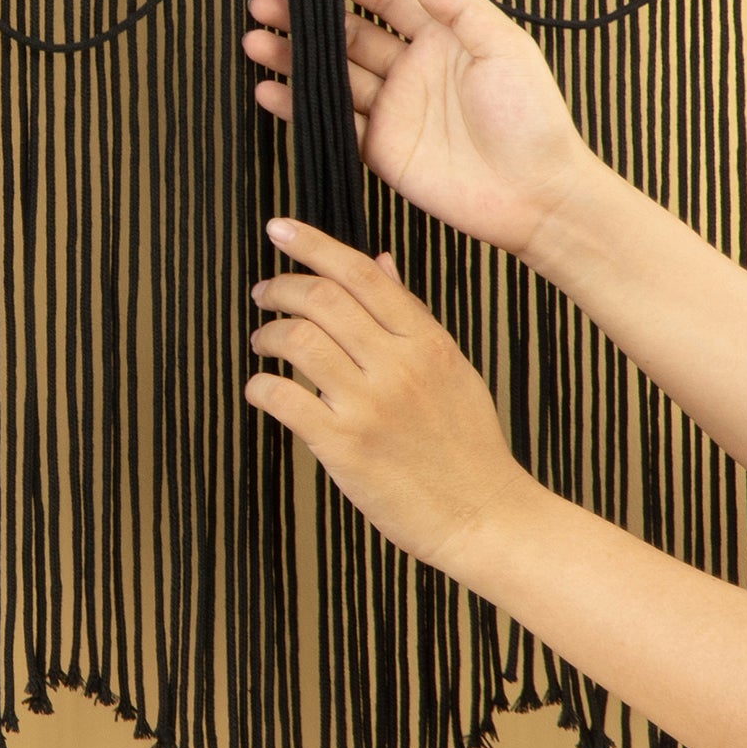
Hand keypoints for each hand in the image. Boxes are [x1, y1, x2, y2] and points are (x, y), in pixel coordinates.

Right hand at [243, 0, 598, 258]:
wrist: (537, 193)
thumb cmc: (533, 120)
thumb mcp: (506, 48)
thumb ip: (459, 6)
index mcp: (443, 39)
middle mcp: (412, 70)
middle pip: (347, 35)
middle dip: (304, 18)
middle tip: (265, 5)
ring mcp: (394, 110)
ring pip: (331, 76)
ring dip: (292, 59)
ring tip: (255, 43)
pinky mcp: (381, 149)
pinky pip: (333, 123)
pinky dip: (298, 107)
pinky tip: (270, 92)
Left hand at [246, 219, 536, 575]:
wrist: (486, 518)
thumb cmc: (467, 446)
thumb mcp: (451, 370)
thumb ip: (410, 316)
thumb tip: (379, 261)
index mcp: (429, 343)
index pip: (362, 274)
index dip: (313, 244)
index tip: (278, 229)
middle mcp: (400, 366)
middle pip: (323, 298)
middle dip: (280, 288)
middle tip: (262, 294)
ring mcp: (371, 406)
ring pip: (298, 340)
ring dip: (267, 334)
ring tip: (262, 343)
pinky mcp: (345, 446)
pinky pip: (282, 397)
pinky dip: (260, 386)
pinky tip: (262, 390)